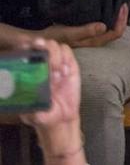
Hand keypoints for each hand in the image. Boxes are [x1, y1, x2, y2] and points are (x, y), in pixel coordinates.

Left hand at [19, 39, 82, 156]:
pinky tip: (65, 72)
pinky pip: (68, 52)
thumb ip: (32, 104)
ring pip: (54, 45)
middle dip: (42, 47)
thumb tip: (29, 94)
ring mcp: (56, 65)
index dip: (25, 48)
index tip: (25, 48)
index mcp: (28, 74)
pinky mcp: (70, 66)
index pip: (24, 53)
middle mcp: (41, 66)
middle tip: (44, 54)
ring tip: (57, 73)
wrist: (63, 120)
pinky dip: (66, 58)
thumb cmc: (43, 116)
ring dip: (55, 55)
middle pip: (40, 44)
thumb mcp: (32, 114)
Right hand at [40, 5, 127, 48]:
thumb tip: (104, 26)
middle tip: (122, 3)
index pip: (115, 32)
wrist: (42, 42)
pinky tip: (103, 8)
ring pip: (108, 27)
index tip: (122, 7)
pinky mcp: (85, 32)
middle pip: (115, 30)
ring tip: (116, 4)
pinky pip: (100, 24)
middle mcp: (94, 40)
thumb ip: (86, 31)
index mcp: (94, 41)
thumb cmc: (54, 38)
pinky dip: (105, 16)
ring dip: (114, 16)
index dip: (122, 20)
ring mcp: (90, 37)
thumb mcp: (69, 33)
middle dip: (121, 17)